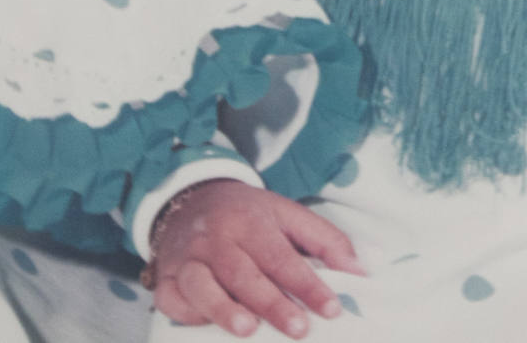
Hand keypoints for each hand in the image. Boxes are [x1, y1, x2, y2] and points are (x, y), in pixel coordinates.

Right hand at [151, 180, 365, 337]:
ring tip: (249, 330)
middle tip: (299, 330)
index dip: (308, 284)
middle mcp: (217, 238)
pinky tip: (205, 326)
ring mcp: (188, 258)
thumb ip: (325, 241)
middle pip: (245, 273)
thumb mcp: (288, 214)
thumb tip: (360, 272)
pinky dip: (188, 314)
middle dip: (272, 303)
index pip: (282, 256)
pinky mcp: (166, 278)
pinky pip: (173, 299)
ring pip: (203, 285)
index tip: (332, 309)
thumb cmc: (248, 214)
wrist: (191, 197)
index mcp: (251, 220)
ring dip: (224, 309)